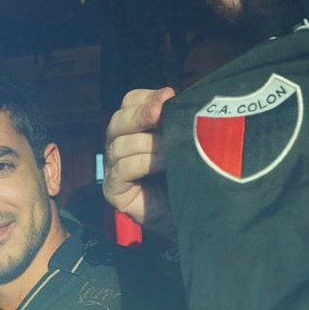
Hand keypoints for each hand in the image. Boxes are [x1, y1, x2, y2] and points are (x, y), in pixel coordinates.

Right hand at [102, 87, 175, 239]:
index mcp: (134, 129)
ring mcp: (113, 169)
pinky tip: (162, 164)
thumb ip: (175, 120)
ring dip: (147, 143)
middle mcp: (119, 145)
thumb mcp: (184, 142)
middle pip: (118, 120)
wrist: (195, 214)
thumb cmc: (189, 176)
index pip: (129, 103)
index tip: (169, 96)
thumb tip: (171, 95)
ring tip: (170, 148)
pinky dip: (143, 162)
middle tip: (160, 112)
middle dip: (140, 114)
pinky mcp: (114, 190)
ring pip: (119, 144)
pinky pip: (122, 169)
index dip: (146, 98)